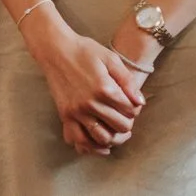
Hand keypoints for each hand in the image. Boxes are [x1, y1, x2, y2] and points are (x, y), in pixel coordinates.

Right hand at [20, 8, 145, 155]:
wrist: (54, 49)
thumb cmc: (84, 50)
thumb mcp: (110, 58)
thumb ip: (128, 81)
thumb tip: (140, 103)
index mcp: (104, 89)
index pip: (130, 111)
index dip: (134, 108)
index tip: (129, 102)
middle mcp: (90, 103)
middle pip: (120, 127)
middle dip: (126, 123)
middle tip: (123, 115)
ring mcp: (76, 111)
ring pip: (102, 139)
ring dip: (112, 137)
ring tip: (113, 129)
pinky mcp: (65, 115)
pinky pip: (78, 139)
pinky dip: (89, 146)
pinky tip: (97, 142)